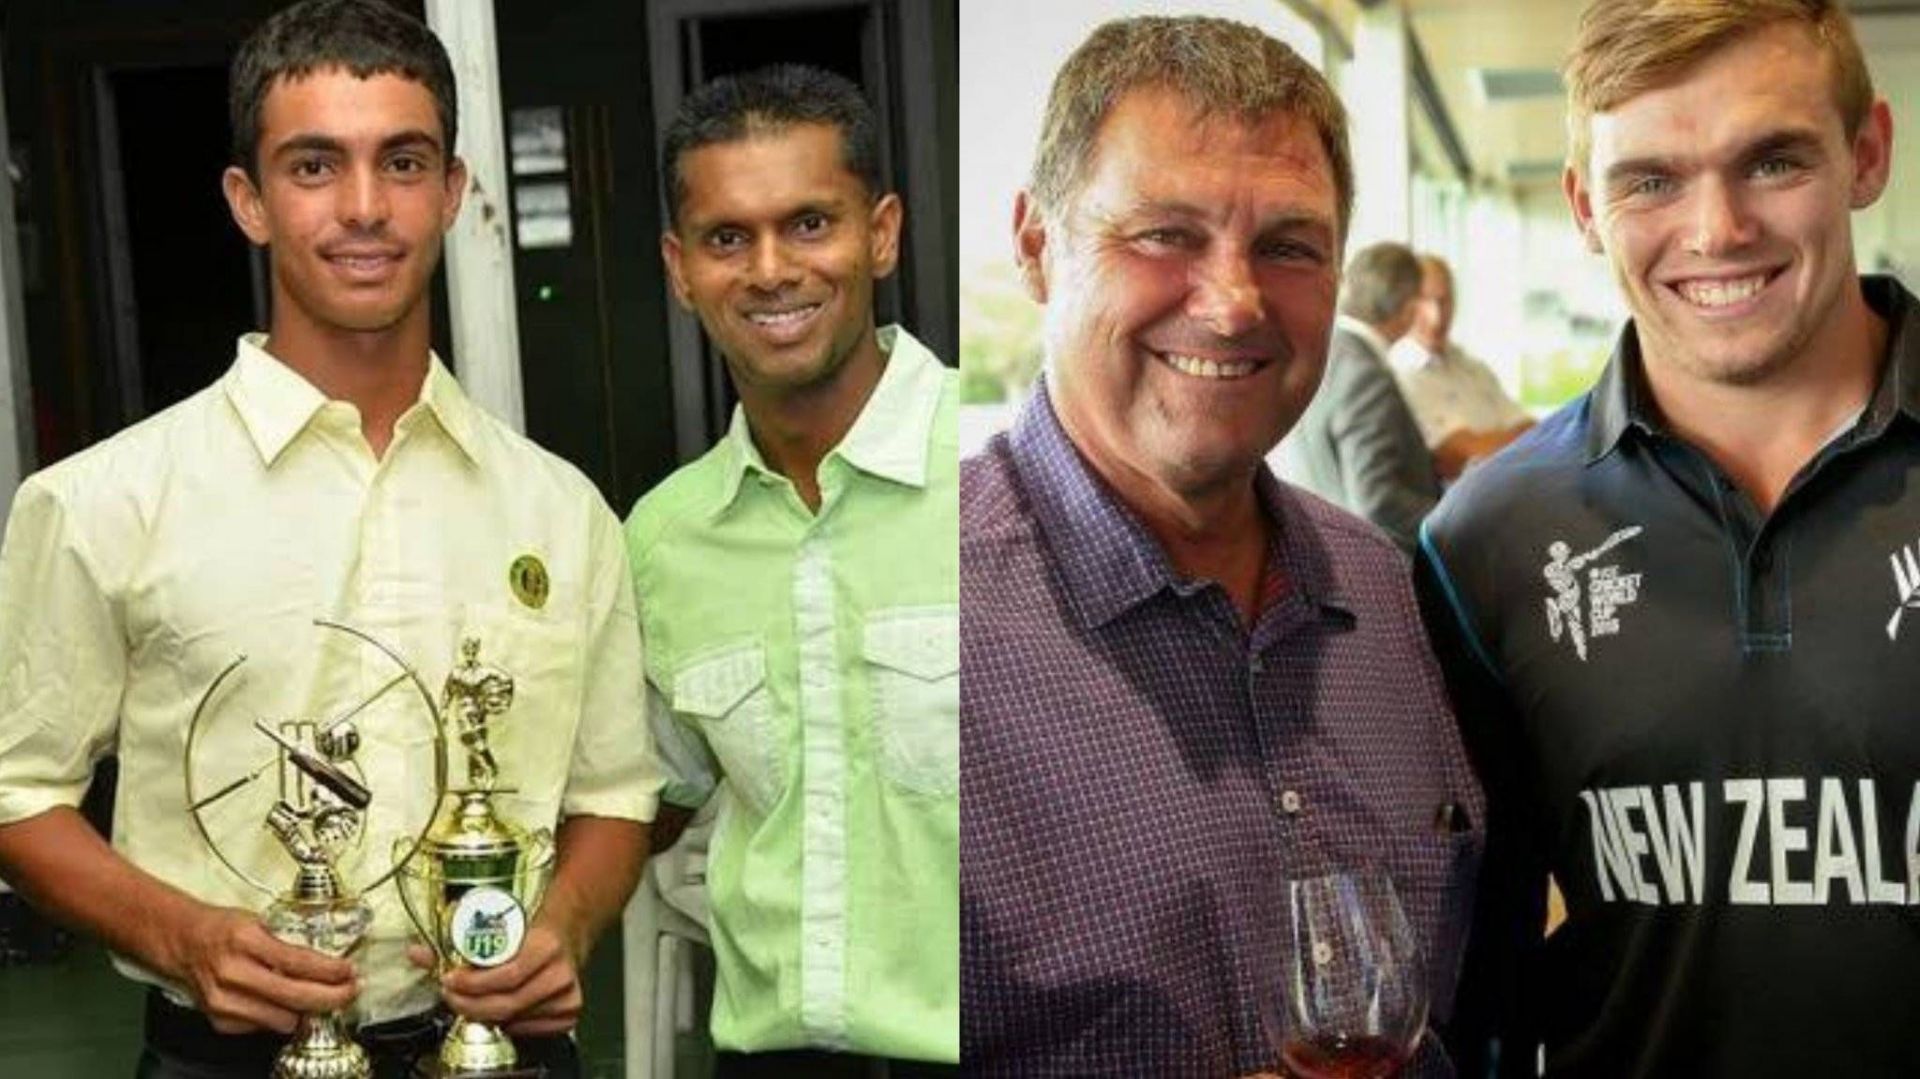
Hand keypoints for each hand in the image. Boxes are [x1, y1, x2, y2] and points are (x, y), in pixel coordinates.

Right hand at [176, 905, 357, 1033]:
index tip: (351, 972)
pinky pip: (264, 1027)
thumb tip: (330, 961)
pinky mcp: (220, 1020)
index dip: (332, 971)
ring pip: (284, 1019)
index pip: (299, 962)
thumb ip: (290, 942)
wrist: (182, 943)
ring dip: (306, 1010)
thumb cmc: (223, 929)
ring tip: (317, 996)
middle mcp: (233, 973)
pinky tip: (281, 1001)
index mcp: (245, 941)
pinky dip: (280, 1016)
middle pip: (295, 997)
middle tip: (349, 991)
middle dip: (332, 998)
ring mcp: (224, 1001)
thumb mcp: (260, 922)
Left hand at [418, 922, 581, 1035]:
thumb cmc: (530, 933)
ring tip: (470, 1003)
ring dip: (487, 1014)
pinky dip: (508, 1023)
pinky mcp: (568, 1013)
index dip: (472, 983)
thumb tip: (418, 954)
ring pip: (515, 1018)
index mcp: (547, 946)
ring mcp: (567, 996)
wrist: (565, 934)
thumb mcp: (500, 928)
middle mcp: (560, 973)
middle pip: (507, 1003)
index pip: (506, 975)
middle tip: (452, 996)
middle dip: (471, 1003)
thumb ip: (457, 943)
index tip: (450, 980)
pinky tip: (497, 1012)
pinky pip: (528, 1028)